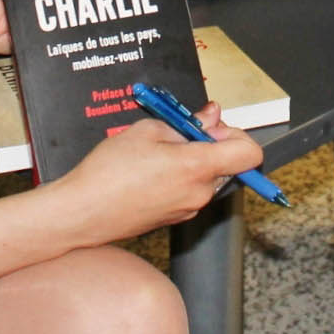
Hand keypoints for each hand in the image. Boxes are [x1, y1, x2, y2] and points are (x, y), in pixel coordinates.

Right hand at [51, 101, 263, 244]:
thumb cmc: (108, 173)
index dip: (237, 135)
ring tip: (158, 152)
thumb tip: (209, 116)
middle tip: (179, 132)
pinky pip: (190, 191)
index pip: (250, 154)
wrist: (83, 212)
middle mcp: (199, 192)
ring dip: (192, 160)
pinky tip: (151, 171)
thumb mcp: (146, 130)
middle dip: (209, 144)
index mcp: (197, 167)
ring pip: (207, 177)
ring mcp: (188, 208)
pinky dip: (180, 177)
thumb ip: (185, 122)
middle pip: (227, 163)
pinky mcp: (175, 218)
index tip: (215, 128)